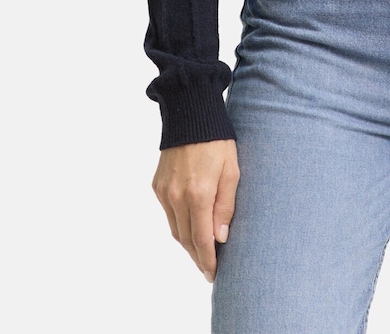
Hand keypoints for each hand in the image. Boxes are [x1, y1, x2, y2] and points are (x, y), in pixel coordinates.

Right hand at [152, 139, 239, 282]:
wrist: (190, 114)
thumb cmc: (217, 141)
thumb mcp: (232, 171)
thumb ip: (225, 207)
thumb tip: (220, 238)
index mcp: (198, 194)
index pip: (201, 240)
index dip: (207, 261)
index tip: (213, 274)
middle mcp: (176, 197)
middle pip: (186, 239)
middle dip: (198, 257)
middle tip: (209, 269)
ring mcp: (164, 192)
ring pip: (175, 229)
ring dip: (188, 243)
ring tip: (202, 252)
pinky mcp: (157, 186)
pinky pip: (168, 214)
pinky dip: (179, 225)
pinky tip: (190, 227)